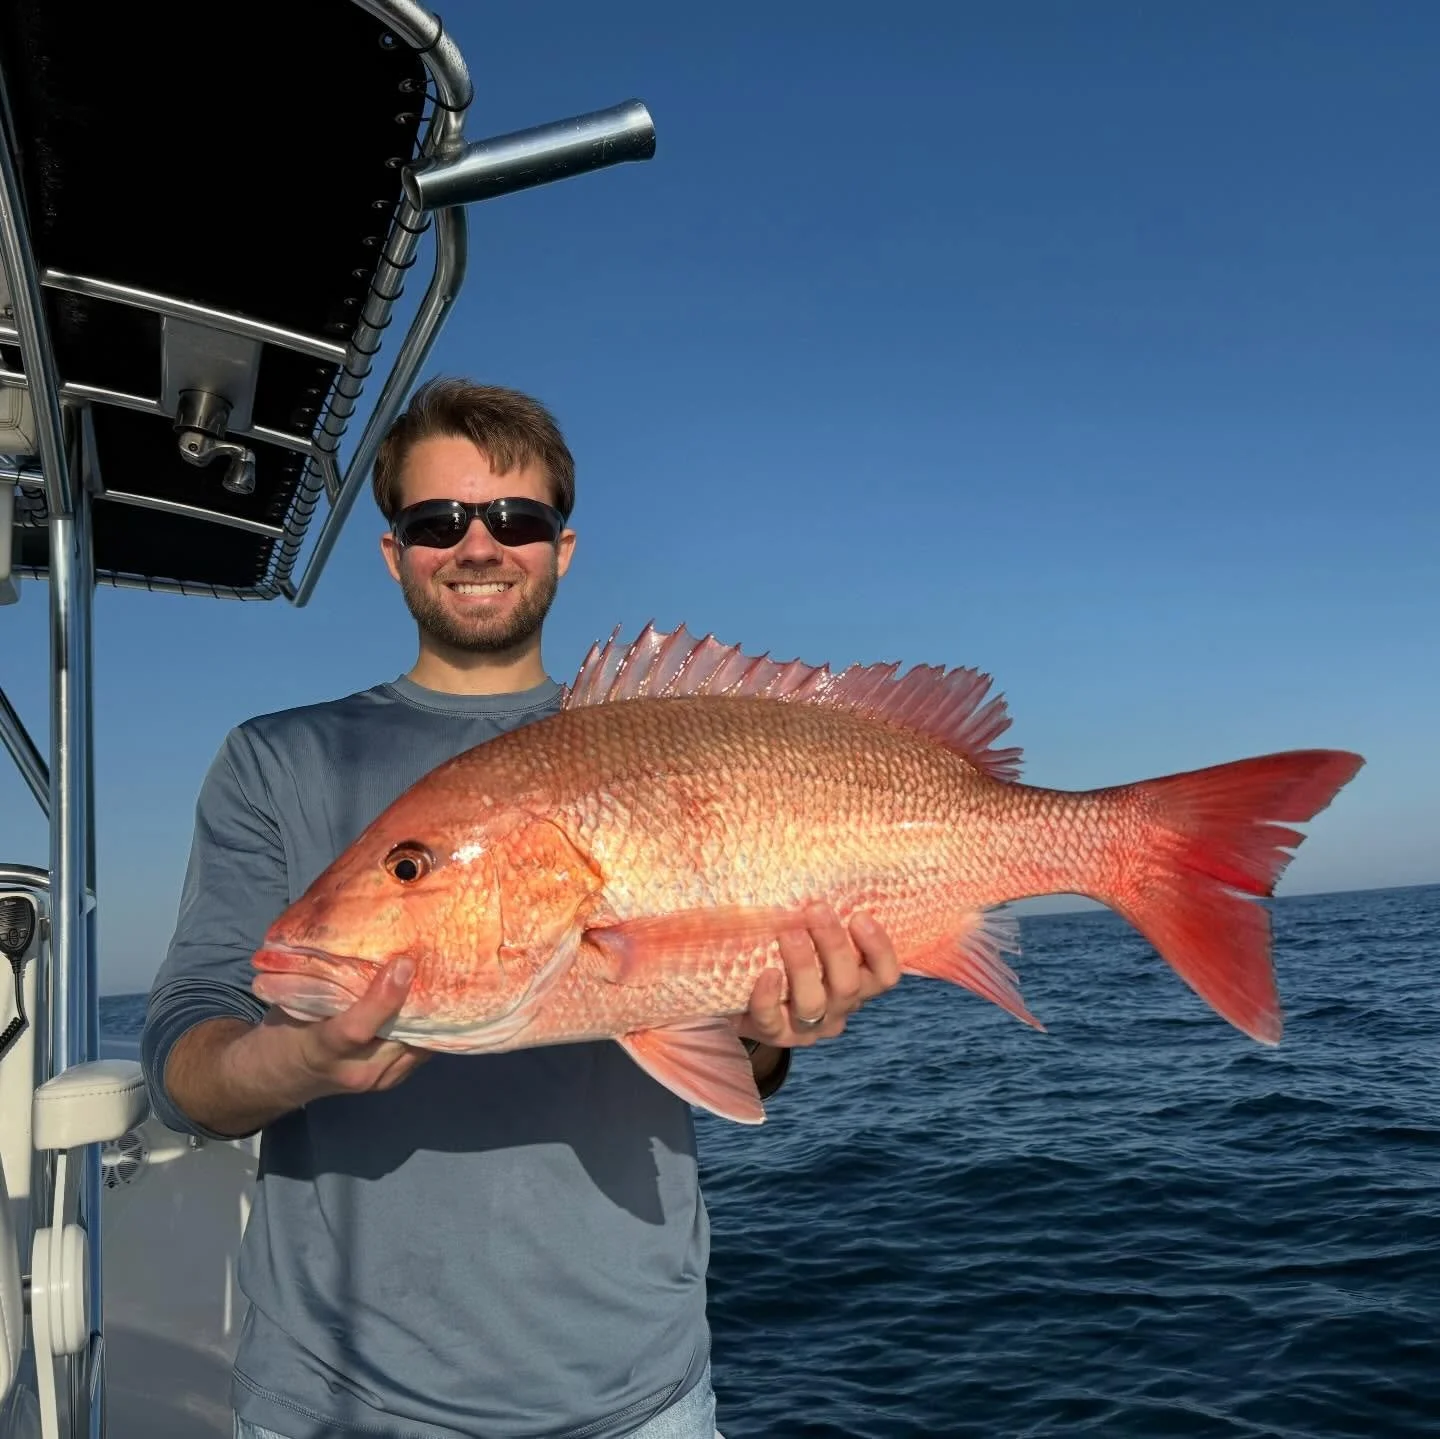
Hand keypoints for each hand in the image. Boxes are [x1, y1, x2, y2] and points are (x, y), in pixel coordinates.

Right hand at [250, 956, 431, 1106]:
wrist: (279, 1077)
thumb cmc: (287, 1030)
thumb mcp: (295, 1003)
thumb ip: (327, 981)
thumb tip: (365, 940)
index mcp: (321, 1048)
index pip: (356, 1029)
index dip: (384, 996)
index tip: (403, 964)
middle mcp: (354, 1071)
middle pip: (399, 1036)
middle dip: (420, 999)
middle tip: (436, 961)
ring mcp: (376, 1081)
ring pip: (417, 1044)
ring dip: (429, 1013)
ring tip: (441, 976)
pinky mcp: (391, 1080)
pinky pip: (419, 1051)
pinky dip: (426, 1026)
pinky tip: (433, 1000)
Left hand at [734, 904, 900, 1048]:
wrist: (744, 997)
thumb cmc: (786, 955)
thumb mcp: (812, 936)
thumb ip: (821, 915)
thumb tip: (821, 859)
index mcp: (857, 984)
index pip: (885, 976)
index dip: (879, 949)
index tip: (859, 916)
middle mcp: (838, 1008)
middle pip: (849, 985)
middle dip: (833, 945)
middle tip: (815, 909)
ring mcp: (807, 1026)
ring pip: (814, 1003)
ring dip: (802, 966)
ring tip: (788, 933)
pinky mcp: (774, 1034)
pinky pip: (773, 1021)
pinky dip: (769, 997)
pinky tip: (766, 973)